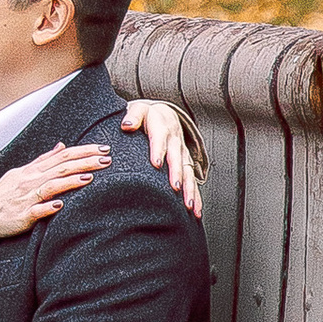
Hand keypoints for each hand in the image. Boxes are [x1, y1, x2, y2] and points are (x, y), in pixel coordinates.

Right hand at [0, 139, 111, 243]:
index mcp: (31, 171)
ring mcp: (26, 198)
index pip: (61, 156)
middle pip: (61, 168)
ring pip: (51, 185)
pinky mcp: (22, 216)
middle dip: (85, 162)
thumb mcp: (20, 173)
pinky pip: (37, 210)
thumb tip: (61, 146)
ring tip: (91, 176)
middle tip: (106, 158)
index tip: (102, 149)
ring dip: (71, 180)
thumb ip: (42, 160)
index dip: (83, 151)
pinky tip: (61, 205)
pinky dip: (49, 206)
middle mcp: (30, 181)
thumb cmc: (0, 196)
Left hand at [122, 96, 203, 214]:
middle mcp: (176, 141)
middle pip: (177, 159)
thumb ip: (132, 116)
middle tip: (175, 188)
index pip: (160, 138)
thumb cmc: (147, 115)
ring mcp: (183, 154)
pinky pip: (192, 181)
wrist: (165, 115)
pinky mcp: (186, 164)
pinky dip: (196, 196)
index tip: (156, 163)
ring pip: (188, 172)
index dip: (158, 150)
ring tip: (189, 205)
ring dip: (190, 189)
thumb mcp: (138, 110)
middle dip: (177, 174)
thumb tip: (126, 125)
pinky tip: (196, 210)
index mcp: (162, 128)